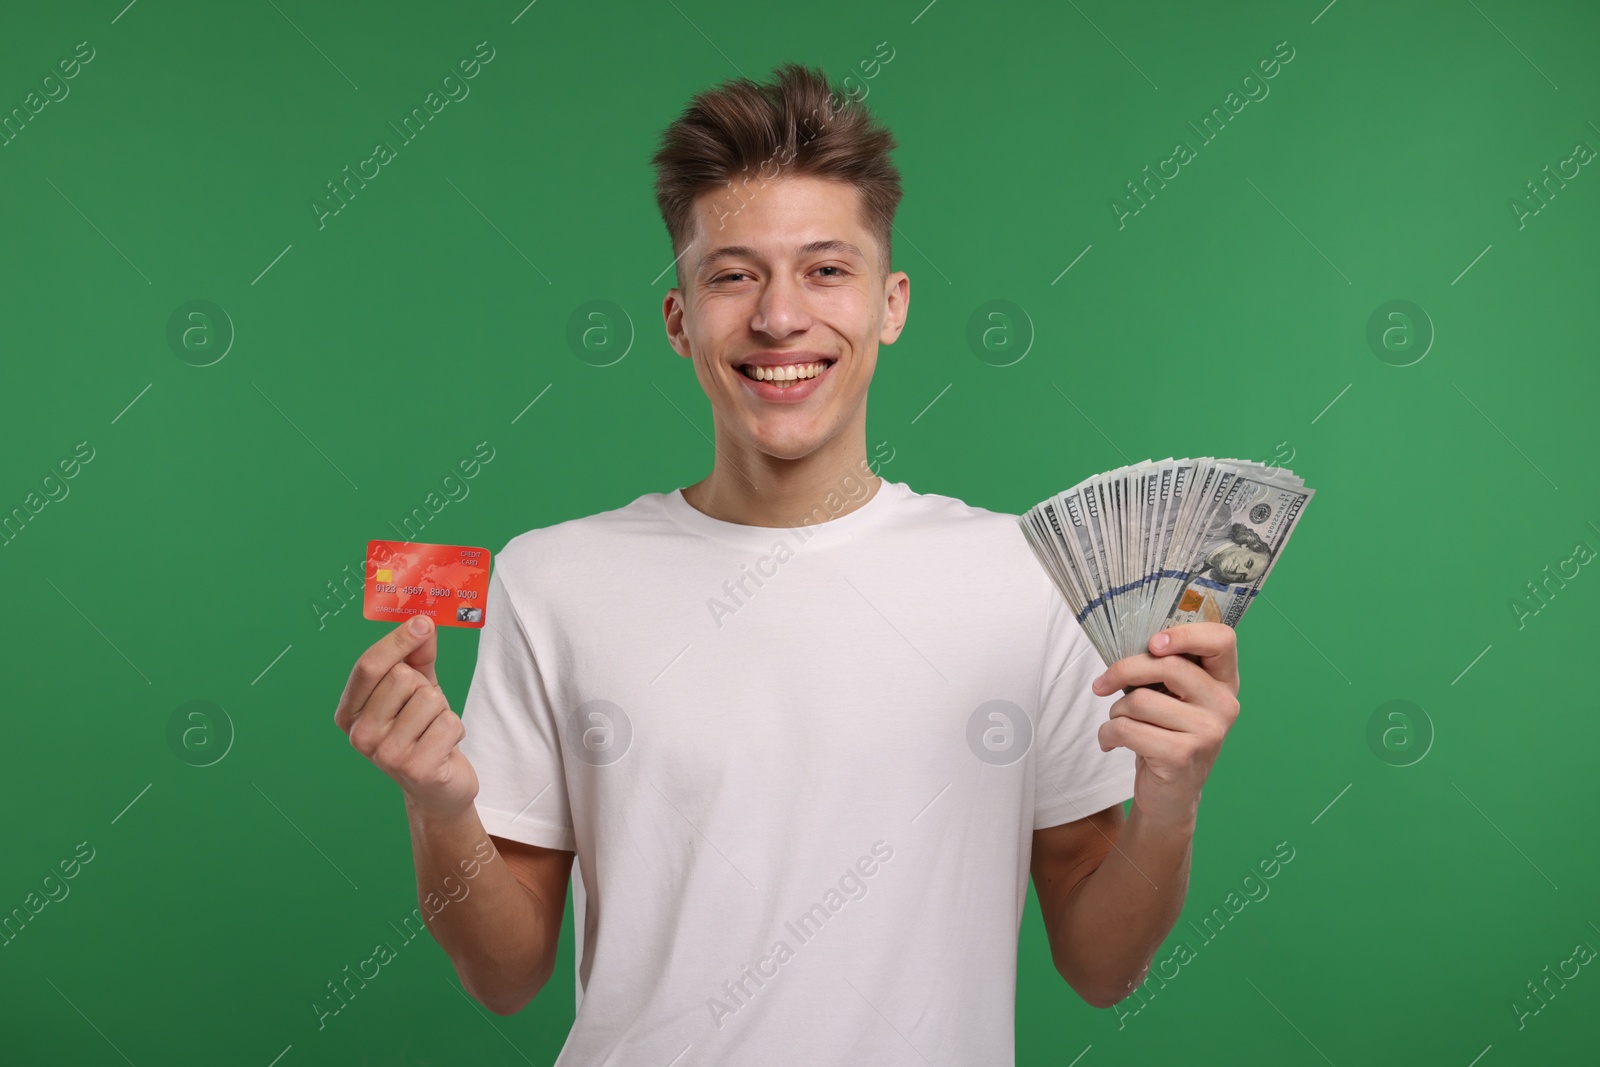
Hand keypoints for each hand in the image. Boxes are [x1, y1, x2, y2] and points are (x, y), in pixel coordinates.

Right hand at [334, 615, 478, 817]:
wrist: (438, 787)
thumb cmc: (422, 731)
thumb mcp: (416, 688)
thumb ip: (416, 655)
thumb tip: (422, 622)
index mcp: (350, 712)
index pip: (369, 666)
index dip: (398, 640)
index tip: (423, 623)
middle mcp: (360, 735)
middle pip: (402, 678)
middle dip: (424, 687)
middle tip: (424, 712)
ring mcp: (385, 755)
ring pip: (429, 698)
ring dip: (442, 710)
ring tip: (433, 731)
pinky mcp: (415, 769)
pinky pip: (449, 722)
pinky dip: (455, 730)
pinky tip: (443, 747)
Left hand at [1088, 622, 1240, 829]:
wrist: (1171, 796)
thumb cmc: (1165, 735)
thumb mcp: (1173, 699)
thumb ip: (1162, 669)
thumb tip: (1121, 642)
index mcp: (1224, 682)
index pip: (1221, 639)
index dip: (1185, 634)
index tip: (1152, 644)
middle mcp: (1223, 704)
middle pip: (1166, 665)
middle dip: (1123, 671)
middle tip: (1102, 684)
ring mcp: (1207, 731)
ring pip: (1140, 700)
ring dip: (1115, 711)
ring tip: (1119, 722)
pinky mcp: (1182, 755)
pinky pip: (1128, 729)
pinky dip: (1108, 734)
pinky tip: (1111, 742)